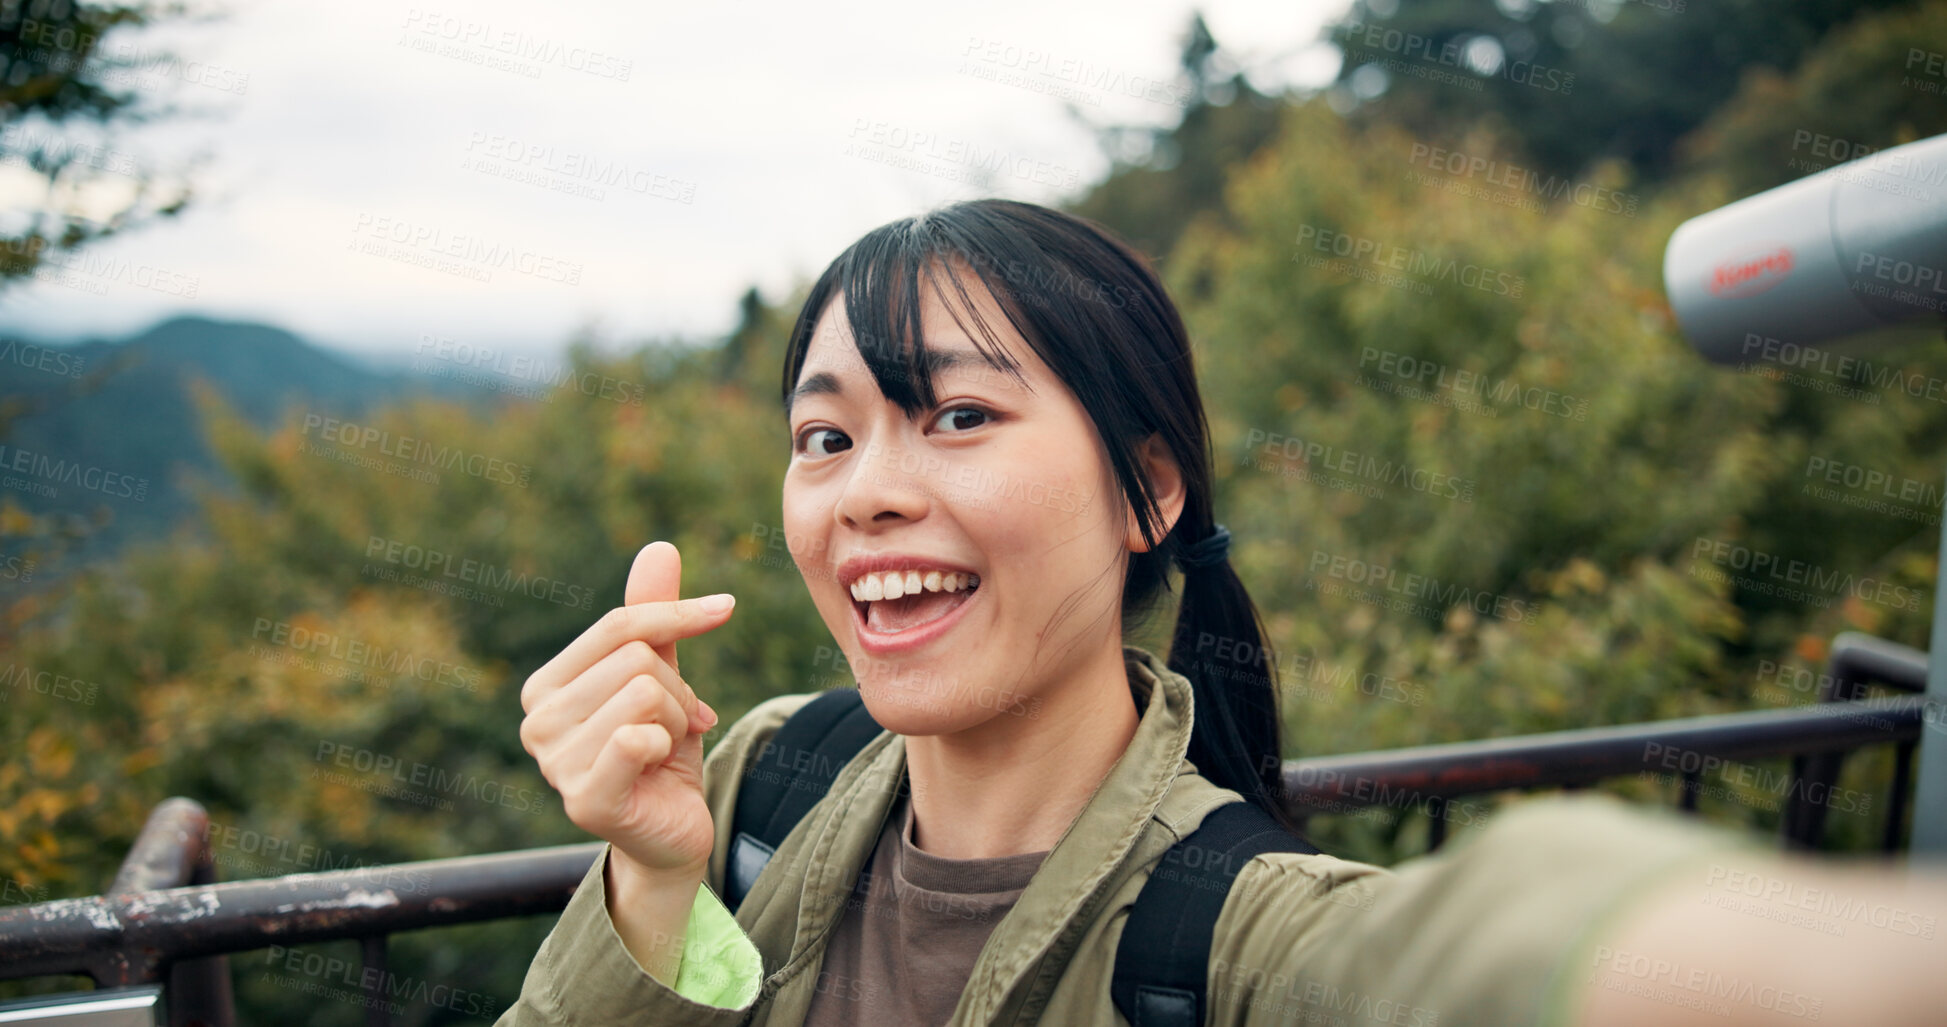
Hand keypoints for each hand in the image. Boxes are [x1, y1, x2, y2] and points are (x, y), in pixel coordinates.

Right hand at [519, 541, 733, 877]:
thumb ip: (654, 616)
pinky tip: (658, 767)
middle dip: (678, 689)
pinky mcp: (584, 799)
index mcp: (546, 686)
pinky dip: (665, 744)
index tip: (726, 608)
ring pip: (646, 693)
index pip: (620, 625)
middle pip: (638, 659)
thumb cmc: (660, 751)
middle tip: (678, 723)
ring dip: (676, 719)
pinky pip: (635, 736)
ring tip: (665, 747)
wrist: (671, 832)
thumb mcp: (662, 676)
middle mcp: (537, 721)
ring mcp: (554, 763)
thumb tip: (660, 546)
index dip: (679, 614)